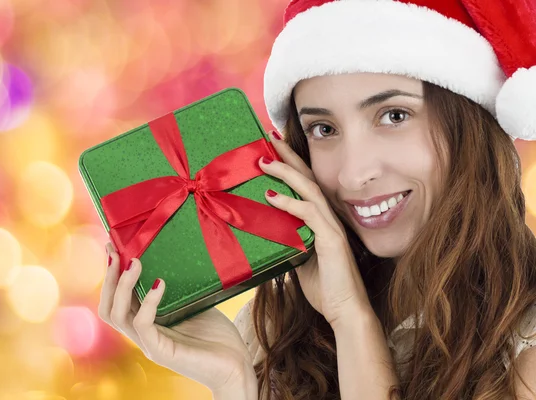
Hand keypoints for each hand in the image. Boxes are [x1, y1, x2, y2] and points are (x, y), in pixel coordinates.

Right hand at [99, 243, 257, 397]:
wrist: (236, 367)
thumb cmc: (217, 336)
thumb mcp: (194, 303)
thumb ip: (179, 287)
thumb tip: (173, 253)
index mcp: (147, 323)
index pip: (118, 299)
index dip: (112, 274)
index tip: (114, 246)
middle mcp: (143, 334)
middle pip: (109, 307)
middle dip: (109, 277)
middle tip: (115, 250)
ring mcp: (150, 344)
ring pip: (118, 315)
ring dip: (123, 285)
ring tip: (135, 262)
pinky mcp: (161, 351)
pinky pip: (143, 324)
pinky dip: (148, 302)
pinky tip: (159, 283)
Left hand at [258, 131, 371, 327]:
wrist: (345, 311)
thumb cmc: (325, 287)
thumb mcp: (300, 259)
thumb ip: (289, 242)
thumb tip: (270, 233)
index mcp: (322, 221)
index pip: (305, 185)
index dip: (290, 165)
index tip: (272, 148)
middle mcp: (328, 218)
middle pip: (307, 178)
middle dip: (288, 155)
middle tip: (269, 136)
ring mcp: (331, 227)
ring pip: (309, 190)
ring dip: (286, 173)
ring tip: (264, 161)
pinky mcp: (331, 240)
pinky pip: (309, 214)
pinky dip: (290, 202)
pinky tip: (271, 196)